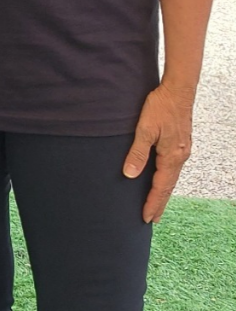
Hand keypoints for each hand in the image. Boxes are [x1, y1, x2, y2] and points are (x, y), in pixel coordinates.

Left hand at [123, 82, 194, 221]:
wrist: (178, 90)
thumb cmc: (160, 107)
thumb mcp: (145, 129)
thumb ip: (137, 153)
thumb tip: (130, 175)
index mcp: (172, 156)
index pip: (161, 186)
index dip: (153, 203)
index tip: (146, 218)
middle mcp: (180, 156)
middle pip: (168, 186)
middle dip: (159, 202)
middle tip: (152, 219)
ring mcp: (181, 150)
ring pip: (171, 177)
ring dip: (162, 192)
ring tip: (155, 204)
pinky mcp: (179, 144)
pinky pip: (172, 168)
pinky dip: (166, 179)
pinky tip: (161, 180)